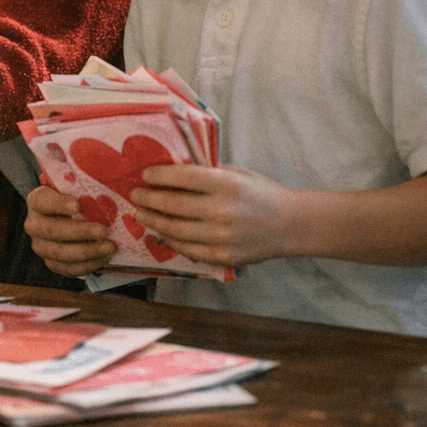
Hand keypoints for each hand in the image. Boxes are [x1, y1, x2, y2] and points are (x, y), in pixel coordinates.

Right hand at [24, 184, 115, 277]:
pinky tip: (103, 259)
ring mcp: (40, 245)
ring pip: (59, 253)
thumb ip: (80, 182)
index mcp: (37, 201)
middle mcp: (33, 224)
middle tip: (103, 231)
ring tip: (109, 248)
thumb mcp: (74, 187)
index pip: (42, 201)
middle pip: (52, 231)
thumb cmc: (76, 199)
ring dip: (87, 252)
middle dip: (80, 232)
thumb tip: (100, 170)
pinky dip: (86, 266)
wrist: (69, 219)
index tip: (77, 206)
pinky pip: (66, 269)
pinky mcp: (51, 262)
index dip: (58, 204)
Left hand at [132, 164, 299, 267]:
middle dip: (148, 199)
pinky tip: (160, 232)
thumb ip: (206, 174)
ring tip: (141, 213)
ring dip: (152, 220)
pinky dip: (170, 240)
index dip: (158, 175)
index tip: (145, 174)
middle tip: (135, 195)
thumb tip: (170, 171)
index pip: (182, 177)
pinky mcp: (223, 256)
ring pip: (174, 229)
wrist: (292, 224)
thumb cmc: (261, 193)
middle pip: (172, 205)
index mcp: (226, 184)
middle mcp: (222, 210)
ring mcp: (222, 236)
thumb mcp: (236, 174)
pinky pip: (187, 249)